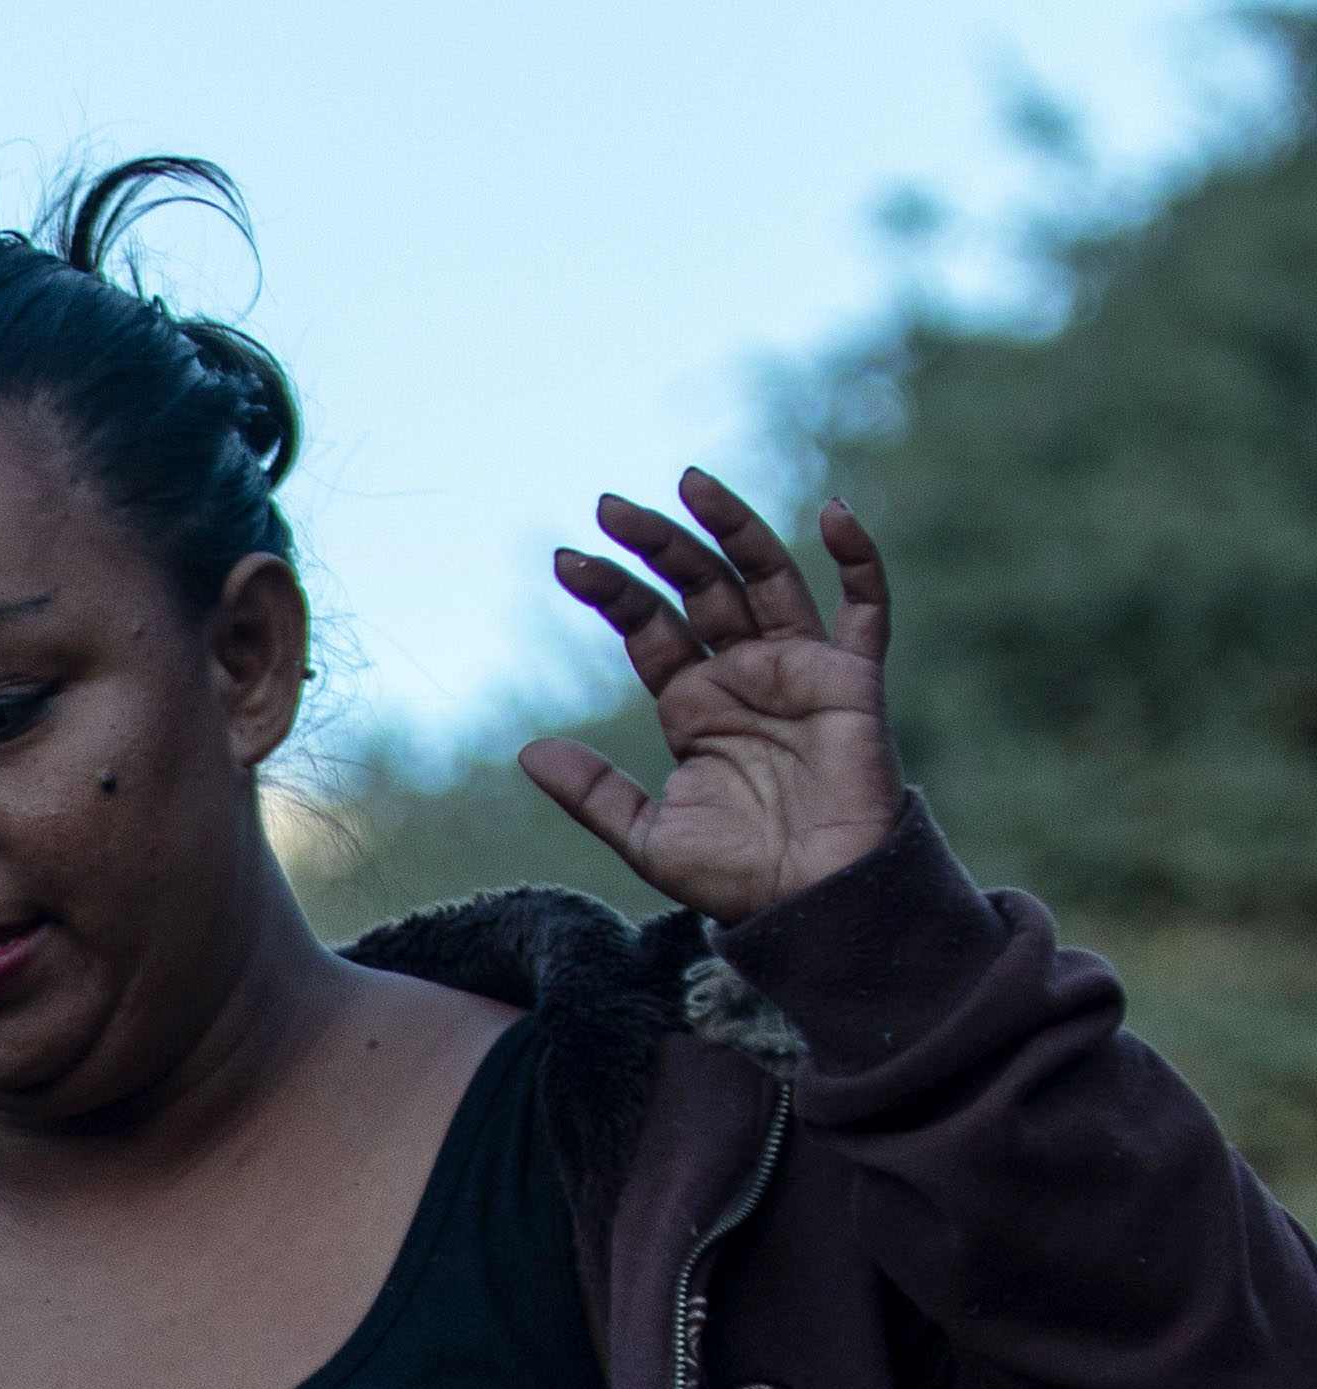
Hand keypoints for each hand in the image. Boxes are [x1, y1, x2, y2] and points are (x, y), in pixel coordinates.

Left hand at [522, 471, 905, 924]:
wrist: (810, 903)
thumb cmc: (733, 875)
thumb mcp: (644, 836)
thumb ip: (592, 793)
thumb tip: (525, 752)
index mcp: (692, 703)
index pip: (649, 626)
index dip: (611, 592)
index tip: (566, 561)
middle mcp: (744, 673)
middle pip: (700, 587)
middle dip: (657, 545)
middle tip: (610, 507)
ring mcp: (800, 669)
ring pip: (767, 577)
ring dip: (732, 528)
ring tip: (689, 483)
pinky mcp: (853, 678)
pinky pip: (866, 606)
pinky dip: (857, 558)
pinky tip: (833, 512)